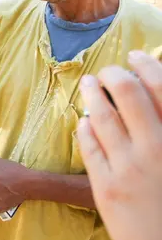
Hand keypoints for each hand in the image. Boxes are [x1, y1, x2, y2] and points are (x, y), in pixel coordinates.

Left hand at [77, 50, 161, 239]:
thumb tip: (155, 82)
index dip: (147, 65)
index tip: (135, 55)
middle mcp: (155, 150)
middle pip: (128, 94)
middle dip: (114, 74)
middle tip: (107, 69)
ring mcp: (127, 168)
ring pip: (102, 116)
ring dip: (92, 93)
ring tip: (87, 82)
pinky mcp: (104, 185)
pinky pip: (89, 145)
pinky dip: (85, 126)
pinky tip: (85, 118)